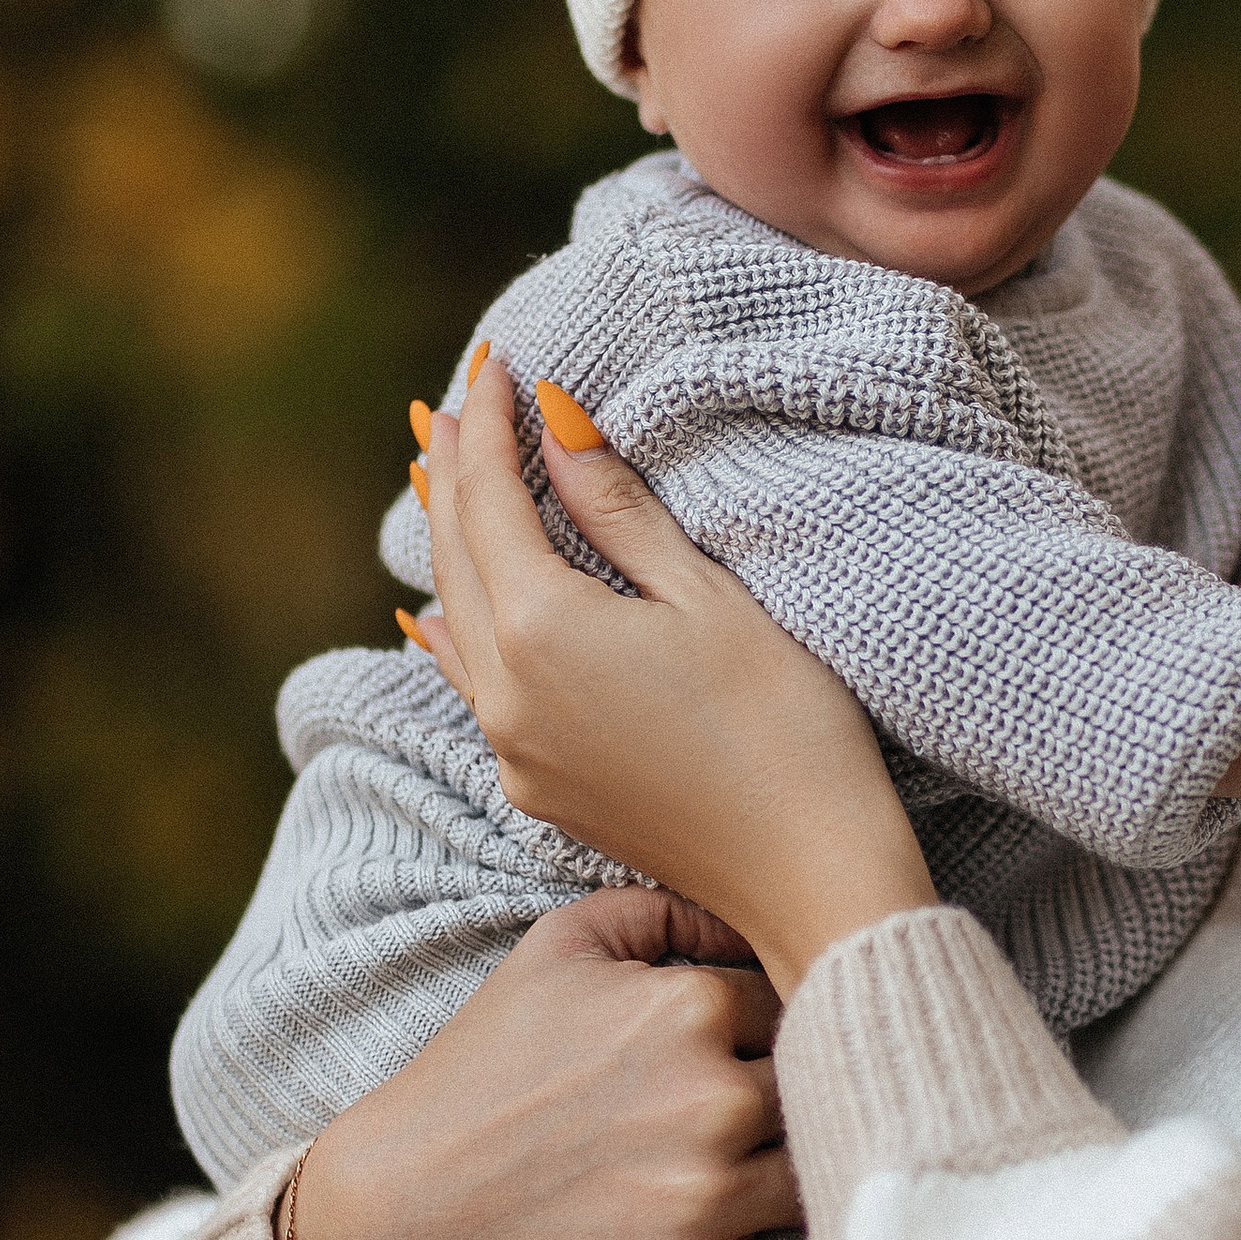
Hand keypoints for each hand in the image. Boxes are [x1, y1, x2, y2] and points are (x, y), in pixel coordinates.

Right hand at [289, 889, 805, 1239]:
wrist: (402, 1213)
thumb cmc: (481, 1074)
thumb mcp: (554, 951)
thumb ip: (664, 910)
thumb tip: (754, 916)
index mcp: (691, 1009)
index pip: (807, 1001)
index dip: (796, 1021)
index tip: (773, 1045)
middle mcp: (711, 1101)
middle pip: (831, 1087)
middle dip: (821, 1094)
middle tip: (801, 1108)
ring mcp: (702, 1201)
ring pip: (827, 1174)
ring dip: (824, 1171)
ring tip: (808, 1169)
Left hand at [407, 357, 936, 1000]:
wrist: (808, 876)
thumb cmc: (784, 726)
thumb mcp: (705, 596)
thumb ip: (617, 510)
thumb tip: (555, 427)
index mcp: (542, 628)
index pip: (491, 498)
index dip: (491, 424)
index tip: (496, 363)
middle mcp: (504, 693)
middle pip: (457, 558)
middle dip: (455, 475)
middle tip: (454, 405)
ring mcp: (513, 749)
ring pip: (457, 623)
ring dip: (449, 547)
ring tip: (438, 480)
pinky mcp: (537, 788)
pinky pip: (472, 687)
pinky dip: (455, 632)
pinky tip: (432, 618)